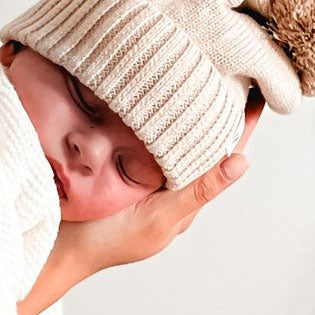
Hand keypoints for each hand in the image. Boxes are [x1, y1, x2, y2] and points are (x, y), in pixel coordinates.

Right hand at [54, 90, 264, 273]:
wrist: (55, 245)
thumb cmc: (107, 241)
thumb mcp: (159, 218)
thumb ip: (198, 191)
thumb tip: (242, 161)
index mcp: (185, 195)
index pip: (223, 153)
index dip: (242, 125)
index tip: (260, 93)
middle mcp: (167, 180)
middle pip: (201, 138)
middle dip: (217, 107)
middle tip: (234, 68)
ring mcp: (142, 170)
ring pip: (174, 133)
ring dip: (186, 106)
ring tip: (202, 70)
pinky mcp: (117, 159)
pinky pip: (144, 133)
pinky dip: (154, 113)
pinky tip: (153, 91)